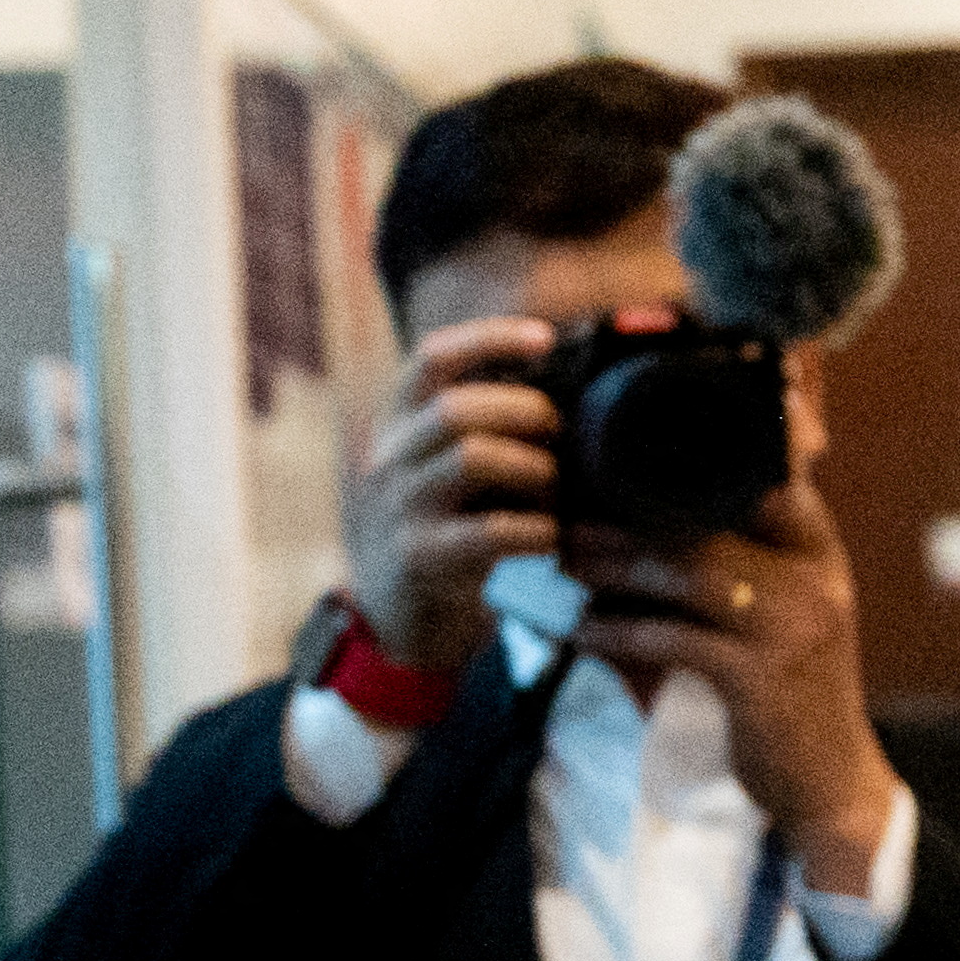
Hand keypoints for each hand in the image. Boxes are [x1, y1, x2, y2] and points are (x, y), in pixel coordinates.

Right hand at [343, 316, 558, 672]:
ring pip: (470, 458)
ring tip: (556, 490)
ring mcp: (400, 509)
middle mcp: (390, 459)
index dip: (487, 338)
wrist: (397, 623)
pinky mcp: (420, 558)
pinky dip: (538, 531)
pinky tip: (553, 539)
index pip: (431, 358)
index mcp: (399, 427)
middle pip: (455, 407)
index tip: (545, 337)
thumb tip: (569, 398)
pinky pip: (491, 532)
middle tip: (561, 433)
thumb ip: (487, 435)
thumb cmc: (447, 537)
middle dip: (523, 410)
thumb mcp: (452, 477)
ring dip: (534, 469)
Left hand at [568, 482, 902, 895]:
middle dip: (632, 510)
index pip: (768, 472)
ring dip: (617, 563)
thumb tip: (652, 513)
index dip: (698, 453)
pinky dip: (619, 629)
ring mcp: (791, 627)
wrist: (829, 779)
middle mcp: (813, 578)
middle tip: (570, 506)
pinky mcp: (759, 678)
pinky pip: (674, 638)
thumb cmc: (792, 688)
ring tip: (568, 559)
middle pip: (713, 515)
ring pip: (690, 571)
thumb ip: (744, 558)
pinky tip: (580, 627)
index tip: (625, 451)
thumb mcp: (785, 610)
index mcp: (818, 550)